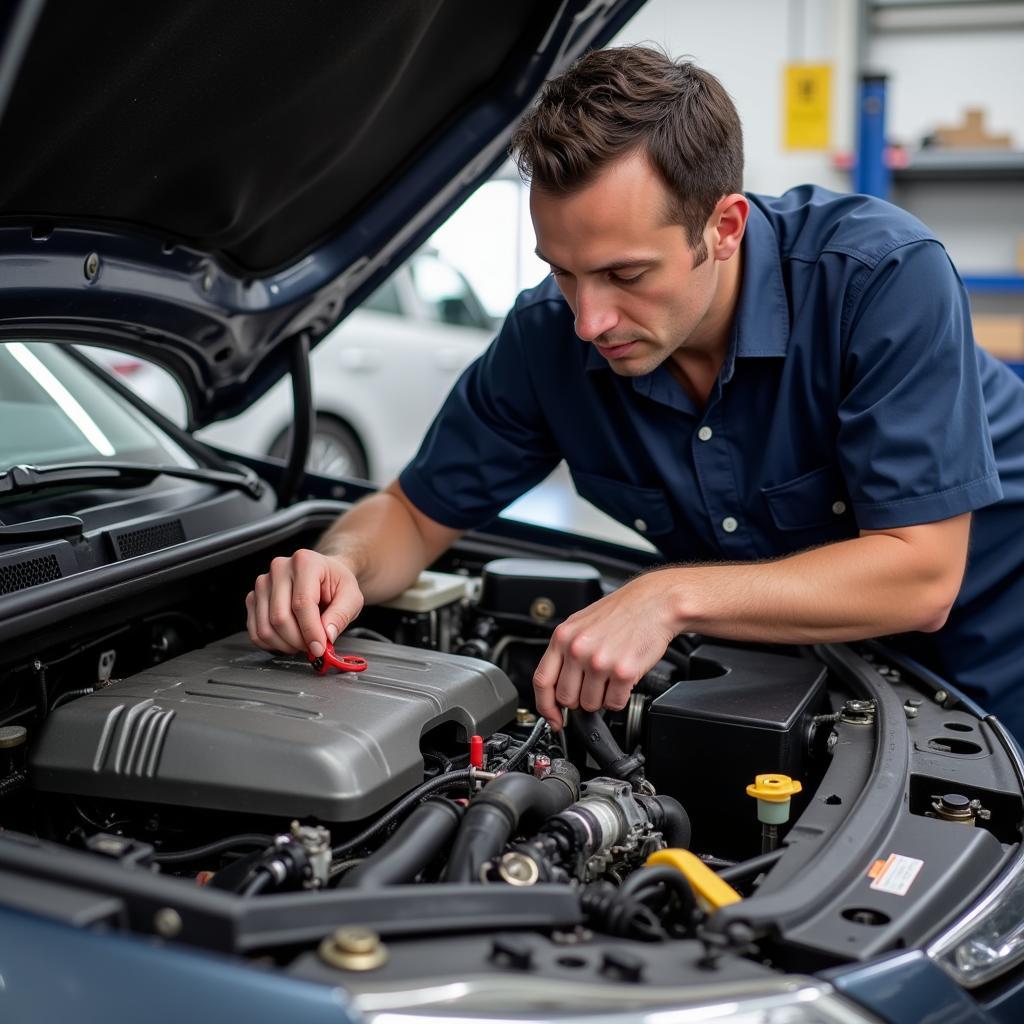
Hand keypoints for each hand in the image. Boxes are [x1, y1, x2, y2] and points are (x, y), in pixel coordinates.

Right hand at [246, 549, 363, 656]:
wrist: (324, 576)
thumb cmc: (336, 584)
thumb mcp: (352, 597)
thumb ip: (341, 615)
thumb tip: (326, 636)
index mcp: (305, 562)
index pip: (301, 603)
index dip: (310, 630)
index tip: (320, 648)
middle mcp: (279, 568)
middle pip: (280, 617)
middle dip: (298, 641)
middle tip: (314, 647)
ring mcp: (263, 583)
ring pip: (265, 627)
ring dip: (285, 644)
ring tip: (303, 642)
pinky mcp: (253, 597)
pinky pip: (255, 631)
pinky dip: (272, 644)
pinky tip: (288, 641)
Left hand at [532, 571, 680, 729]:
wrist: (654, 603)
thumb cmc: (621, 612)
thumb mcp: (581, 624)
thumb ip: (565, 652)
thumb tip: (556, 685)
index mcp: (563, 637)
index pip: (542, 681)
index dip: (545, 706)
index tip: (553, 718)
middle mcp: (577, 649)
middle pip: (567, 699)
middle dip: (580, 699)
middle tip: (593, 686)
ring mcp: (599, 661)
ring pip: (591, 705)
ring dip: (601, 699)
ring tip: (611, 677)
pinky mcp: (623, 671)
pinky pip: (614, 704)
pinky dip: (619, 698)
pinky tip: (623, 680)